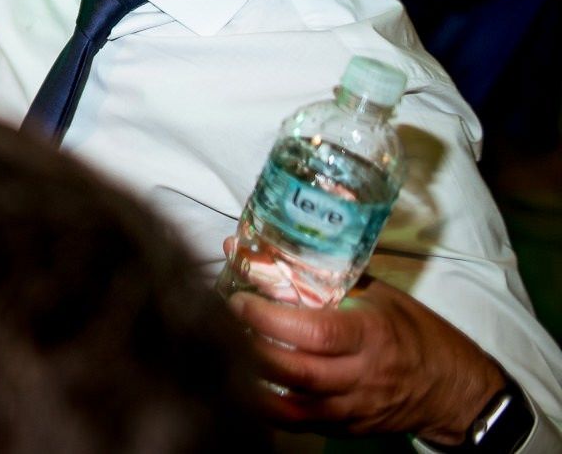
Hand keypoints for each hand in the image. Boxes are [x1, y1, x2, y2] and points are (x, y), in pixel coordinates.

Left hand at [228, 272, 505, 443]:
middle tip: (224, 324)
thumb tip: (259, 251)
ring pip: (294, 404)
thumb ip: (324, 277)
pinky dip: (270, 407)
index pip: (314, 332)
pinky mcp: (348, 428)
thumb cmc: (415, 333)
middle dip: (252, 348)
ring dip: (254, 380)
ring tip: (228, 353)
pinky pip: (301, 422)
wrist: (455, 389)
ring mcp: (354, 407)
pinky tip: (247, 385)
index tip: (239, 300)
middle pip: (297, 371)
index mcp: (371, 335)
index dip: (269, 319)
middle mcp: (362, 375)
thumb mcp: (380, 296)